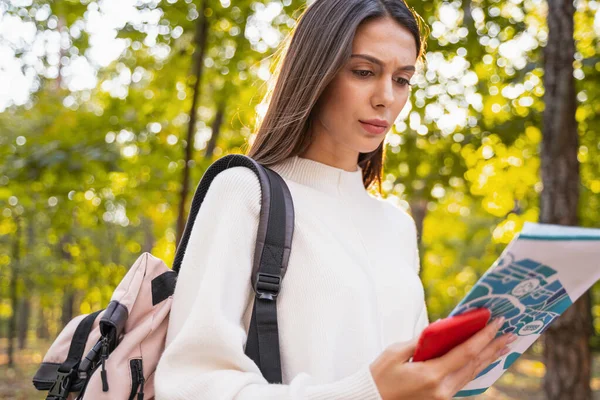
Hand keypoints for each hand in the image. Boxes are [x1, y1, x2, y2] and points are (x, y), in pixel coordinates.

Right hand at [369, 317, 515, 399]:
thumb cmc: (379, 377)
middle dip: (493, 347)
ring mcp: (443, 397)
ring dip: (488, 359)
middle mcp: (442, 389)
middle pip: (474, 365)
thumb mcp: (395, 353)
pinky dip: (475, 369)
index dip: (483, 336)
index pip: (465, 353)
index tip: (496, 323)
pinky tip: (483, 361)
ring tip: (503, 346)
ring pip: (471, 375)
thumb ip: (421, 340)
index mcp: (431, 375)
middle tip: (509, 333)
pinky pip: (463, 382)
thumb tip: (441, 327)